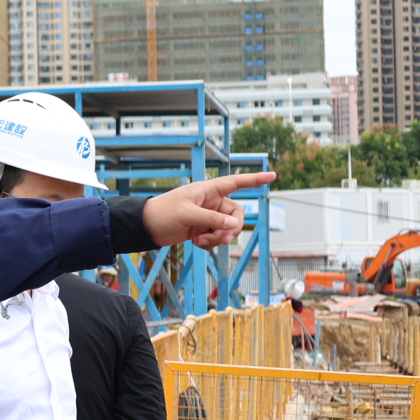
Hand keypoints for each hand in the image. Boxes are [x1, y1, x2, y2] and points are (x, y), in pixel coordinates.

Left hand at [141, 172, 273, 249]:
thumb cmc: (163, 213)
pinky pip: (216, 237)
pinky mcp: (202, 229)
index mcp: (208, 190)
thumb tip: (232, 225)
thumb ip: (211, 219)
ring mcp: (208, 216)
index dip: (254, 180)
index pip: (235, 182)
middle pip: (236, 214)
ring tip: (201, 242)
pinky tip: (196, 244)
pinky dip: (210, 243)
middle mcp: (211, 202)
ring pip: (227, 228)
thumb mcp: (187, 214)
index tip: (273, 176)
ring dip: (218, 238)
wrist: (145, 228)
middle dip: (232, 228)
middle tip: (223, 240)